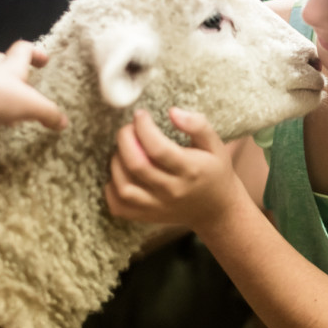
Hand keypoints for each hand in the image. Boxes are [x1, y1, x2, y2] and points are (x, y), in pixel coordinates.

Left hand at [0, 40, 67, 135]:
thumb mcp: (29, 105)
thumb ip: (47, 113)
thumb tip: (63, 122)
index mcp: (8, 69)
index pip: (22, 51)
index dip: (35, 53)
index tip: (44, 61)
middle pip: (0, 66)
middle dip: (12, 73)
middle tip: (24, 86)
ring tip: (8, 119)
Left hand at [105, 108, 239, 230]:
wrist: (216, 209)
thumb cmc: (214, 171)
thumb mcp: (215, 145)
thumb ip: (198, 125)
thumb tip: (172, 111)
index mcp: (191, 170)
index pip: (158, 149)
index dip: (143, 127)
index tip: (141, 114)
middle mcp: (172, 191)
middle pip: (136, 165)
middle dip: (125, 140)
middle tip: (128, 128)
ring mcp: (157, 207)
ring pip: (124, 187)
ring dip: (116, 162)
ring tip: (125, 149)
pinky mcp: (146, 216)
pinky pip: (119, 206)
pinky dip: (111, 187)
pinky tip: (122, 172)